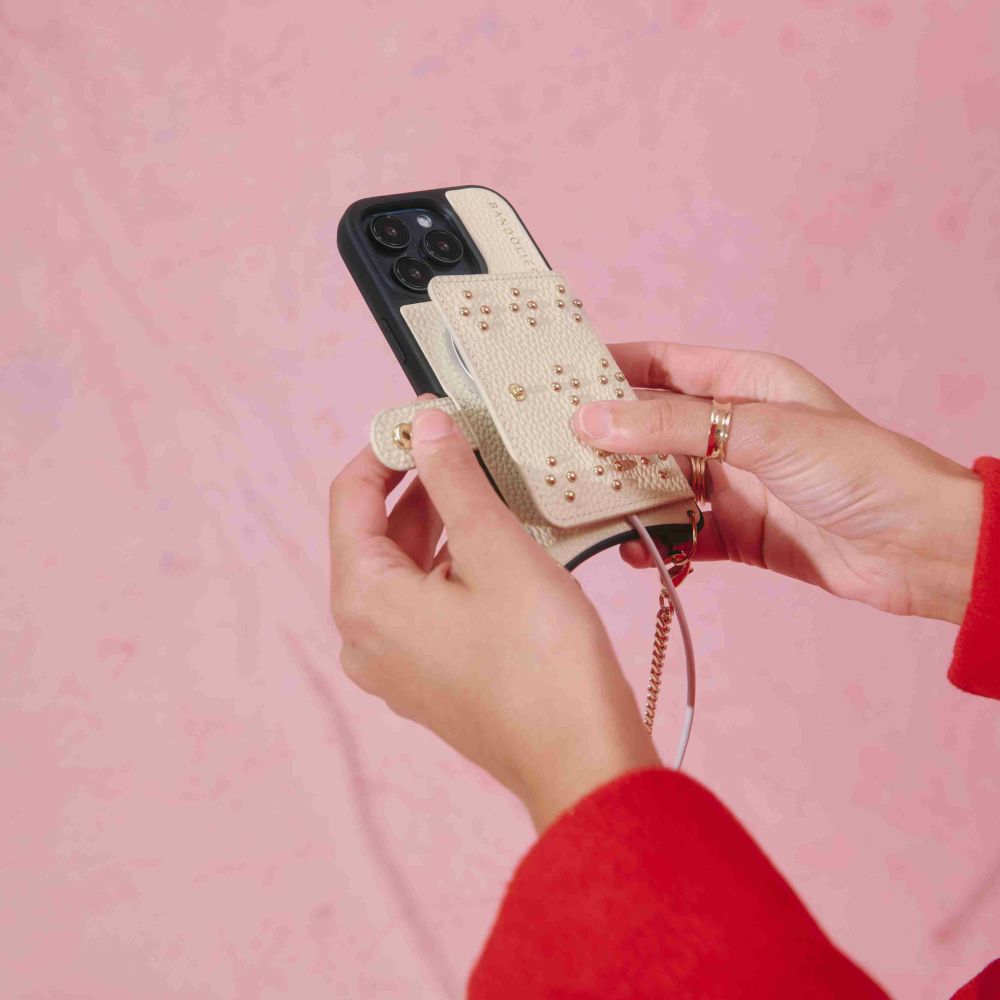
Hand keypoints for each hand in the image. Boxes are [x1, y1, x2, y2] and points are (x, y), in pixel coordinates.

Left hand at [328, 402, 658, 830]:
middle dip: (420, 483)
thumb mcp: (497, 549)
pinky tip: (498, 541)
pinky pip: (426, 603)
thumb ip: (453, 479)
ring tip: (490, 484)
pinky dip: (454, 565)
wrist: (582, 758)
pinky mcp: (428, 679)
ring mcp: (394, 664)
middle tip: (467, 441)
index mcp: (363, 599)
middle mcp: (363, 635)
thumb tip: (424, 426)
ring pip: (406, 569)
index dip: (386, 446)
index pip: (350, 496)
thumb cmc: (543, 658)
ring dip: (443, 523)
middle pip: (377, 533)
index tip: (426, 414)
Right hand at [571, 343, 982, 624]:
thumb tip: (593, 420)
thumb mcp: (761, 433)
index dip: (607, 368)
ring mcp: (733, 484)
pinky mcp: (739, 533)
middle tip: (553, 456)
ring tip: (587, 510)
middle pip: (648, 430)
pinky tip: (638, 553)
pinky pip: (681, 536)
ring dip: (626, 500)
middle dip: (604, 443)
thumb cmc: (861, 470)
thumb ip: (672, 427)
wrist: (920, 549)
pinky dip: (658, 545)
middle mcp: (731, 432)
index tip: (555, 380)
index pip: (658, 365)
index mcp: (742, 385)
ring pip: (658, 487)